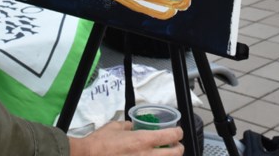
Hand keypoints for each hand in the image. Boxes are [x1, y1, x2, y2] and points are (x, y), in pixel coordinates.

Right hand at [68, 121, 183, 155]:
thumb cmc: (100, 142)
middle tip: (176, 146)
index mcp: (143, 140)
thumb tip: (133, 125)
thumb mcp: (115, 126)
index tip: (178, 132)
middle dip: (179, 148)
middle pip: (175, 154)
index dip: (178, 133)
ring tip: (165, 154)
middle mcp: (147, 155)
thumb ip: (127, 125)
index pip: (170, 135)